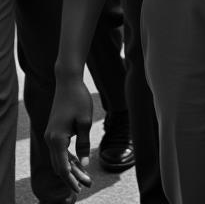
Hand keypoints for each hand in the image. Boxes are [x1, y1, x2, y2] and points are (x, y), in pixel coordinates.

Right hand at [45, 75, 93, 193]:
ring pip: (59, 159)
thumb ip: (83, 143)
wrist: (68, 83)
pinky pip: (60, 150)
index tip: (80, 188)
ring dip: (71, 168)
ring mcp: (50, 136)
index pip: (63, 167)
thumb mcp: (85, 122)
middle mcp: (50, 140)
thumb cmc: (79, 100)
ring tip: (84, 176)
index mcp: (57, 139)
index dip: (71, 179)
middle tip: (87, 184)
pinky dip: (68, 158)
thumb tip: (83, 163)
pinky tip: (78, 163)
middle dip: (72, 177)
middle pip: (60, 165)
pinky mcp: (54, 132)